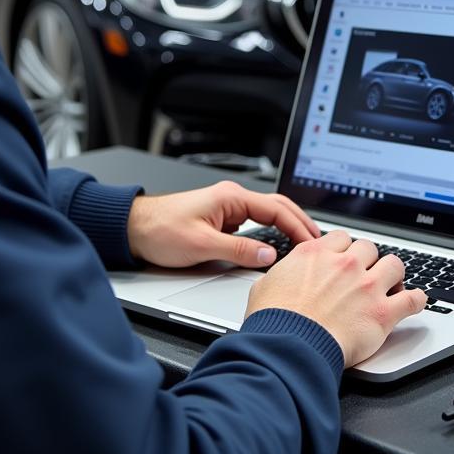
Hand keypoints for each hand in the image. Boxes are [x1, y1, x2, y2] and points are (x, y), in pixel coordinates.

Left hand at [127, 181, 320, 268]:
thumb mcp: (203, 245)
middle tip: (319, 242)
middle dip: (300, 223)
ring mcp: (227, 209)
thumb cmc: (160, 230)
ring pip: (267, 216)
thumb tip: (269, 256)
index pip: (276, 209)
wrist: (134, 229)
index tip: (313, 243)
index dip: (298, 227)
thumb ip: (239, 251)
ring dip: (286, 228)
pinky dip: (271, 234)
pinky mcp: (221, 221)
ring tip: (304, 245)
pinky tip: (278, 247)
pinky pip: (254, 226)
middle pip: (277, 207)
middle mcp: (231, 199)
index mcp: (231, 197)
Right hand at [245, 230, 426, 367]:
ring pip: (394, 265)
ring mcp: (366, 286)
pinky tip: (415, 302)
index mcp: (316, 254)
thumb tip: (280, 275)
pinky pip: (412, 299)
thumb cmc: (275, 321)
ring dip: (393, 274)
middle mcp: (344, 264)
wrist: (290, 346)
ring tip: (391, 284)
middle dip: (368, 260)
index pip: (341, 238)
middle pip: (369, 248)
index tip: (344, 259)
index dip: (344, 250)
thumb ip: (282, 273)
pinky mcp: (382, 312)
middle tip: (364, 274)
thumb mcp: (265, 285)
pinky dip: (417, 300)